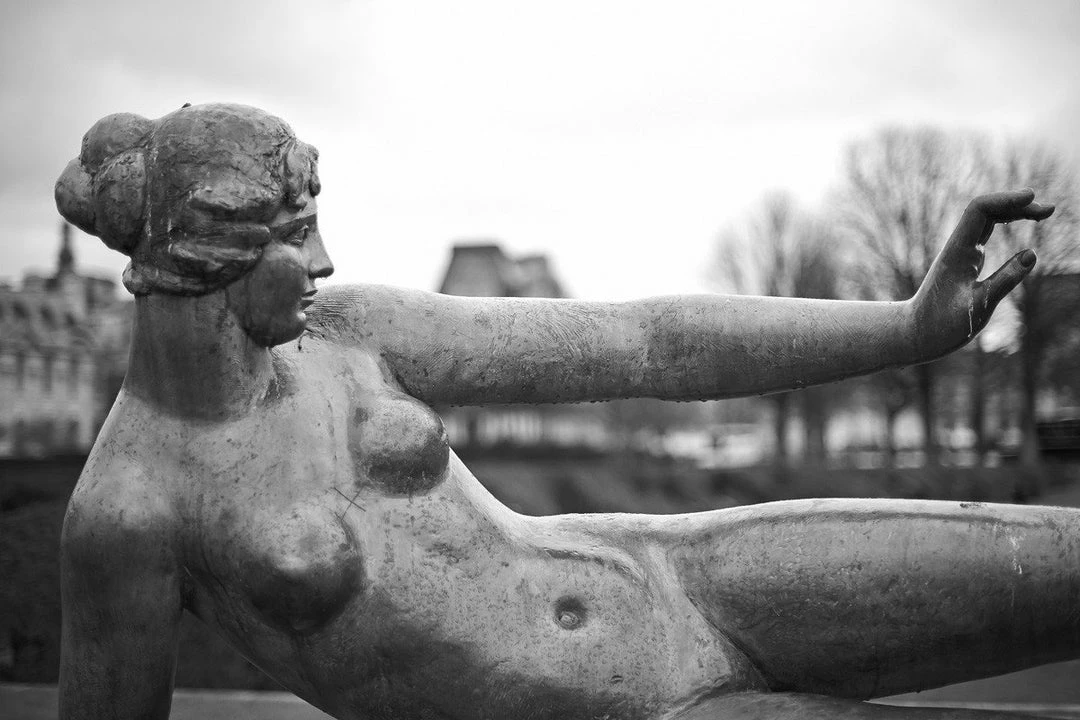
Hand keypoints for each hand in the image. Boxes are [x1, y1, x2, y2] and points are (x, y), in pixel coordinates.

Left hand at [909, 189, 1052, 358]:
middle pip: (986, 211)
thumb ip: (1004, 281)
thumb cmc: (942, 325)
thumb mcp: (978, 306)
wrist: (916, 335)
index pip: (980, 210)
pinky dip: (1005, 223)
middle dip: (1017, 205)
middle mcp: (958, 247)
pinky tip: (1021, 223)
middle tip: (1050, 210)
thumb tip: (1032, 254)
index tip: (1033, 198)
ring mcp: (961, 252)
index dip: (1006, 199)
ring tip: (1044, 213)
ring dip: (1014, 212)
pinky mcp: (965, 260)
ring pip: (987, 220)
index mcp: (957, 252)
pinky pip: (985, 232)